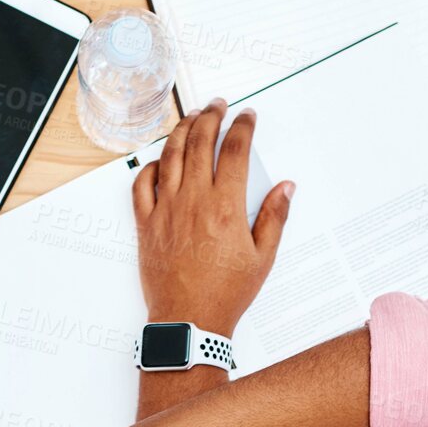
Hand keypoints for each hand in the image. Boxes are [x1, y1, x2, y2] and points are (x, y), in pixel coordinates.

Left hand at [136, 98, 293, 335]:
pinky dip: (151, 165)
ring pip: (171, 155)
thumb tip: (286, 187)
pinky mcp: (146, 224)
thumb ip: (274, 216)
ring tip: (192, 117)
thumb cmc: (225, 293)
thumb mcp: (262, 257)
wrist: (188, 321)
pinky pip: (142, 184)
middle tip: (218, 105)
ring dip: (182, 130)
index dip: (242, 126)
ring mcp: (166, 210)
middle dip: (211, 116)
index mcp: (225, 206)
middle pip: (201, 141)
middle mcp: (193, 201)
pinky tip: (161, 160)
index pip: (235, 149)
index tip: (247, 116)